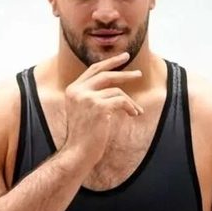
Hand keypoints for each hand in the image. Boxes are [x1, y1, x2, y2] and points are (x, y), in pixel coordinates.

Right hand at [61, 52, 144, 167]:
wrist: (77, 152)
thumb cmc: (83, 135)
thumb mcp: (82, 110)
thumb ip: (91, 96)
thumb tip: (114, 88)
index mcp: (72, 89)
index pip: (93, 70)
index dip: (109, 63)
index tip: (123, 58)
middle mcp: (78, 90)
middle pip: (105, 74)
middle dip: (124, 73)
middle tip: (139, 74)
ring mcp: (88, 97)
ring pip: (117, 91)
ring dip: (130, 102)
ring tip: (136, 111)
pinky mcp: (99, 107)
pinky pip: (122, 101)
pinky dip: (130, 107)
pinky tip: (134, 114)